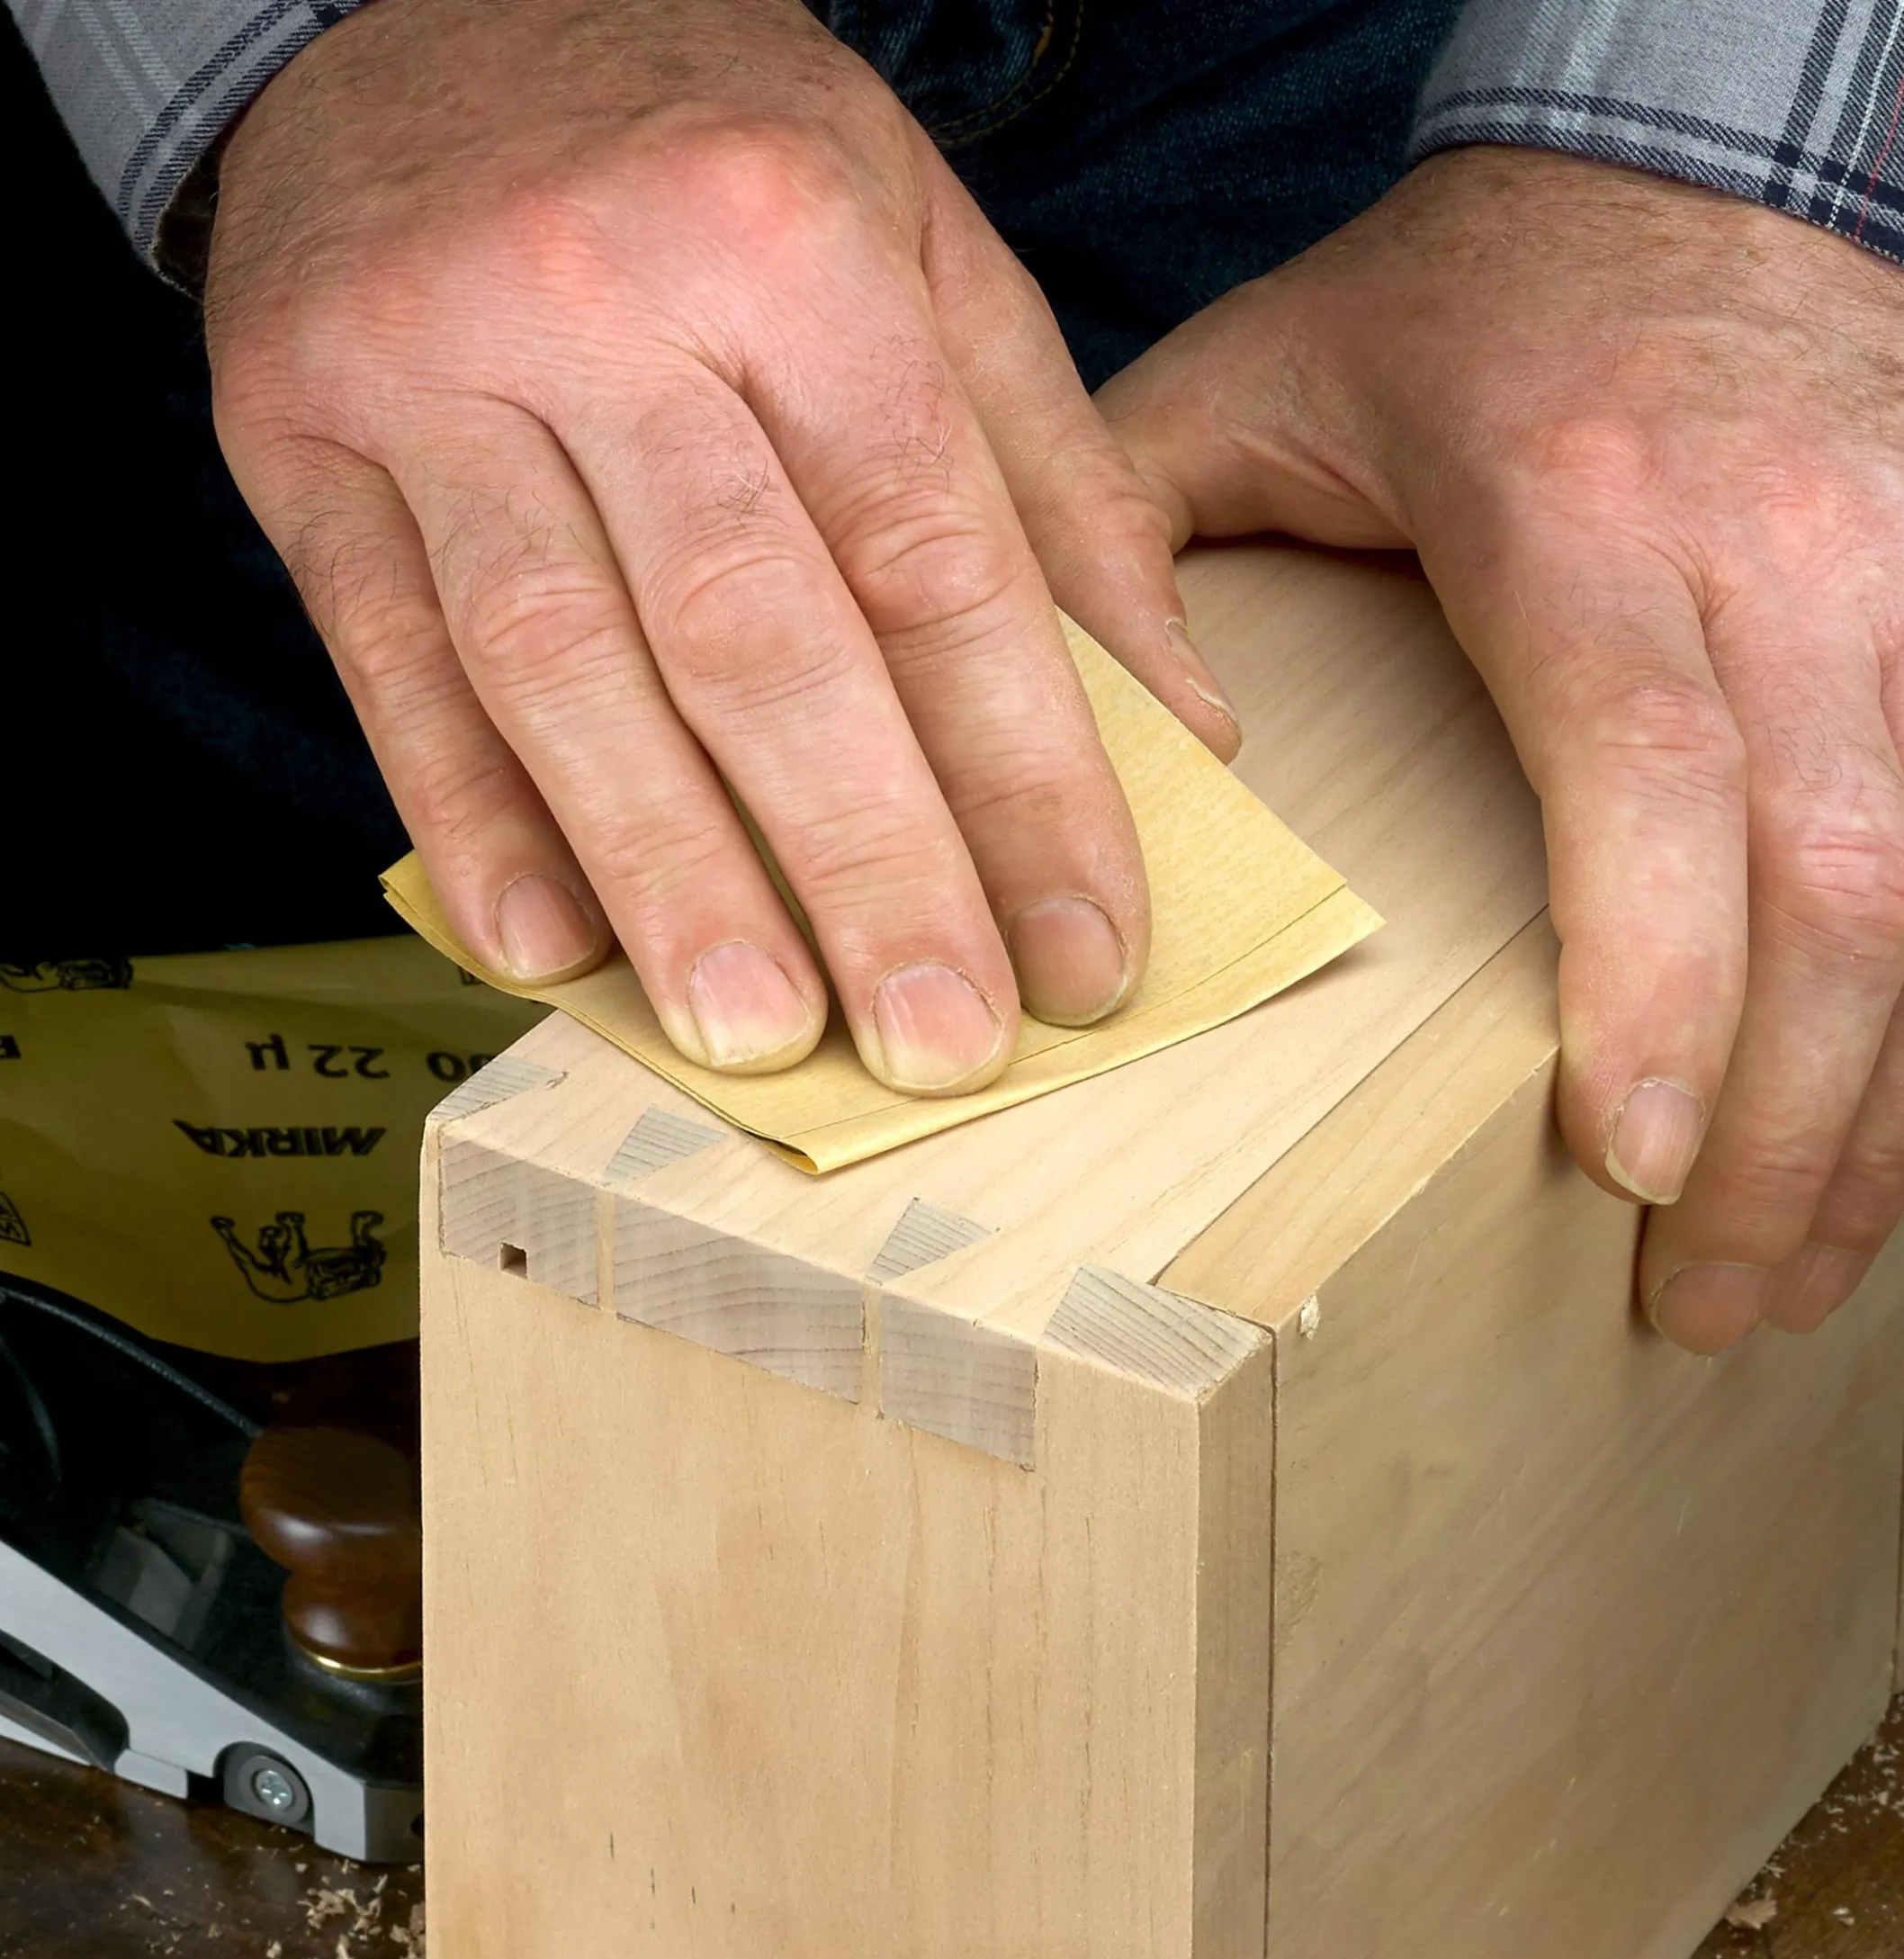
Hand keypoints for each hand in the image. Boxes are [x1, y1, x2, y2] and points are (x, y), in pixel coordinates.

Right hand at [206, 0, 1236, 1095]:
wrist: (416, 2)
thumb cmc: (712, 154)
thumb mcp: (926, 259)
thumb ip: (1052, 491)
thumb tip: (1176, 726)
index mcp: (790, 242)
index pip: (933, 557)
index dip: (1022, 779)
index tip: (1083, 950)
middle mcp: (599, 299)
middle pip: (754, 630)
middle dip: (863, 861)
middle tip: (940, 1040)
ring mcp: (427, 371)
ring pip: (560, 664)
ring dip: (668, 874)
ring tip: (759, 1037)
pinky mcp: (298, 441)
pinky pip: (382, 659)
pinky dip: (468, 821)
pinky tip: (549, 951)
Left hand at [1099, 147, 1903, 1351]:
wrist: (1682, 162)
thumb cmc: (1447, 304)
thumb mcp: (1241, 387)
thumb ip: (1123, 553)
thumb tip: (1129, 775)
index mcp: (1575, 505)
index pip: (1652, 769)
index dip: (1660, 980)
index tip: (1630, 1163)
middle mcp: (1778, 543)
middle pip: (1836, 867)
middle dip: (1787, 1119)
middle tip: (1703, 1300)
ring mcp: (1902, 570)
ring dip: (1881, 1105)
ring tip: (1793, 1270)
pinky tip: (1881, 1131)